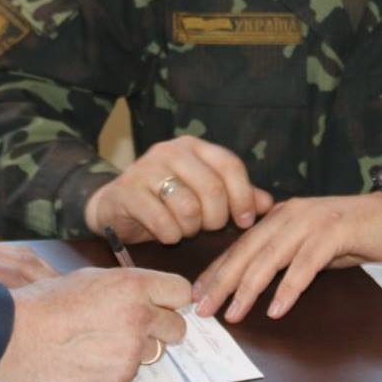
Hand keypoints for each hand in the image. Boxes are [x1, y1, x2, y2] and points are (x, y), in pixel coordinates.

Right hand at [0, 266, 191, 381]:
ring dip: (138, 349)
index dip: (171, 299)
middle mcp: (140, 318)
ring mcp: (131, 352)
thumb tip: (149, 296)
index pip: (181, 292)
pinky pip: (131, 372)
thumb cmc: (46, 303)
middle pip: (178, 327)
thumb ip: (127, 288)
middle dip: (162, 328)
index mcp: (135, 286)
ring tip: (103, 342)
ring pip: (155, 351)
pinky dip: (117, 368)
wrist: (16, 335)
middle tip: (137, 327)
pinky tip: (91, 359)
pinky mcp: (119, 378)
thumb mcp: (91, 279)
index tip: (164, 304)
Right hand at [83, 134, 273, 246]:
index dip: (243, 196)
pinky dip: (170, 234)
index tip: (244, 221)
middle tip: (208, 229)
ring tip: (184, 230)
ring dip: (190, 229)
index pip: (230, 166)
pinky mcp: (127, 192)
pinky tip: (167, 234)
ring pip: (188, 207)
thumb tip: (268, 204)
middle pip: (212, 188)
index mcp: (193, 147)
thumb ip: (236, 196)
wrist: (113, 206)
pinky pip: (162, 221)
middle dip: (216, 218)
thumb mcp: (202, 195)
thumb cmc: (165, 201)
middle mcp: (170, 151)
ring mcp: (146, 169)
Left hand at [192, 193, 381, 323]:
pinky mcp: (336, 232)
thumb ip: (283, 257)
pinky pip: (306, 264)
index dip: (217, 271)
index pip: (241, 246)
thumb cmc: (352, 234)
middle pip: (248, 251)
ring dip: (249, 288)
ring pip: (271, 257)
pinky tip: (277, 308)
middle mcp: (290, 214)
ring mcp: (312, 221)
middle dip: (222, 282)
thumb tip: (250, 282)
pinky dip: (289, 287)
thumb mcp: (310, 245)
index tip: (197, 295)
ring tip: (233, 314)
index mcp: (280, 216)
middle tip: (203, 309)